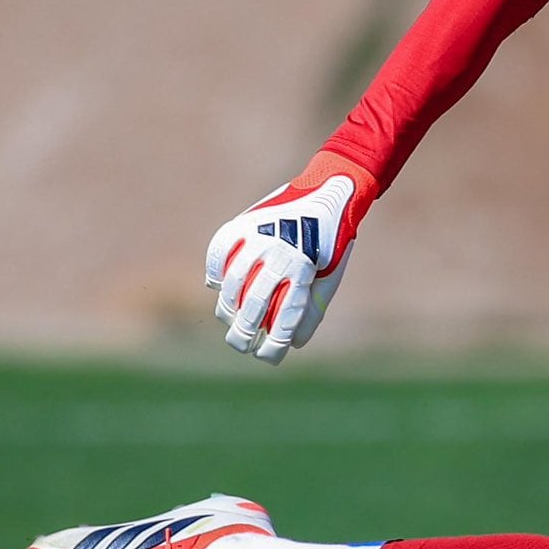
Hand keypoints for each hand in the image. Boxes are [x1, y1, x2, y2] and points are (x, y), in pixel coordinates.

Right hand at [204, 151, 377, 364]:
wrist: (330, 190)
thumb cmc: (332, 241)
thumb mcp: (331, 275)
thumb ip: (313, 309)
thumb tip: (293, 344)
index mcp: (303, 268)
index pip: (283, 318)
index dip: (273, 345)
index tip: (267, 357)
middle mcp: (277, 252)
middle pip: (251, 306)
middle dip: (244, 334)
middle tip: (242, 345)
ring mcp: (256, 235)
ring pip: (231, 284)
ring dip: (228, 308)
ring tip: (232, 320)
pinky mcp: (242, 223)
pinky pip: (219, 253)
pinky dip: (216, 272)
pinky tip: (219, 287)